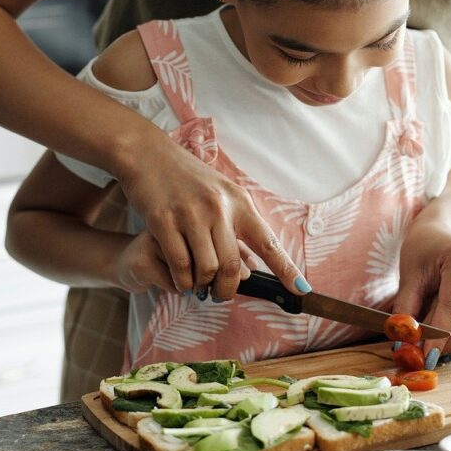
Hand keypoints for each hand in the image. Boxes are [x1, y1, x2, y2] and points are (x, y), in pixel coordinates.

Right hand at [116, 127, 309, 300]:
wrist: (149, 154)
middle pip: (233, 265)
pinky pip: (180, 265)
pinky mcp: (163, 221)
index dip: (286, 269)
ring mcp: (191, 214)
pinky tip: (181, 279)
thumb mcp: (219, 195)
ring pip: (207, 269)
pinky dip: (182, 280)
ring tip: (197, 286)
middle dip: (228, 290)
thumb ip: (236, 229)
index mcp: (238, 201)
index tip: (301, 290)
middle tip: (220, 296)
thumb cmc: (186, 177)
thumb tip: (252, 269)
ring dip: (203, 286)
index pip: (268, 241)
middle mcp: (219, 207)